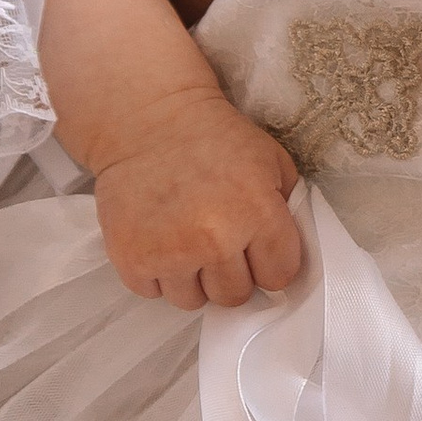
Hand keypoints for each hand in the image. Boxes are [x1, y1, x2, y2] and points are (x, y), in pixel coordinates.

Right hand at [91, 85, 303, 308]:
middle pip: (234, 296)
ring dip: (192, 278)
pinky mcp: (131, 259)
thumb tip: (290, 258)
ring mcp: (170, 253)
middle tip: (216, 241)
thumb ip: (288, 211)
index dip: (269, 263)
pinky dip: (156, 274)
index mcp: (258, 215)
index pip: (278, 277)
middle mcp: (215, 241)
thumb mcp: (271, 162)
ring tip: (184, 241)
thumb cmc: (215, 138)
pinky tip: (157, 239)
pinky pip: (153, 293)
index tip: (256, 249)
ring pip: (192, 301)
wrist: (147, 119)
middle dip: (230, 273)